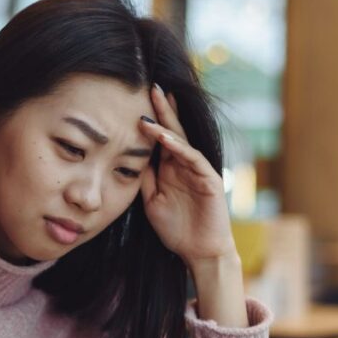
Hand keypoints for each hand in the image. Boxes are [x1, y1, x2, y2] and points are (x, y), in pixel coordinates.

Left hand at [138, 84, 237, 267]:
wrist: (199, 252)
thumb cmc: (176, 229)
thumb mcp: (150, 201)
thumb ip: (143, 179)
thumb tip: (128, 159)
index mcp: (171, 168)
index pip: (160, 139)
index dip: (150, 120)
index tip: (135, 101)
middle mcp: (185, 165)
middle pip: (173, 131)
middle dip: (162, 110)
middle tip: (151, 86)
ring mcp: (198, 170)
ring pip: (182, 141)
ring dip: (167, 124)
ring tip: (153, 106)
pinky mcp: (209, 179)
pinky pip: (192, 158)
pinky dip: (178, 147)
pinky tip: (165, 137)